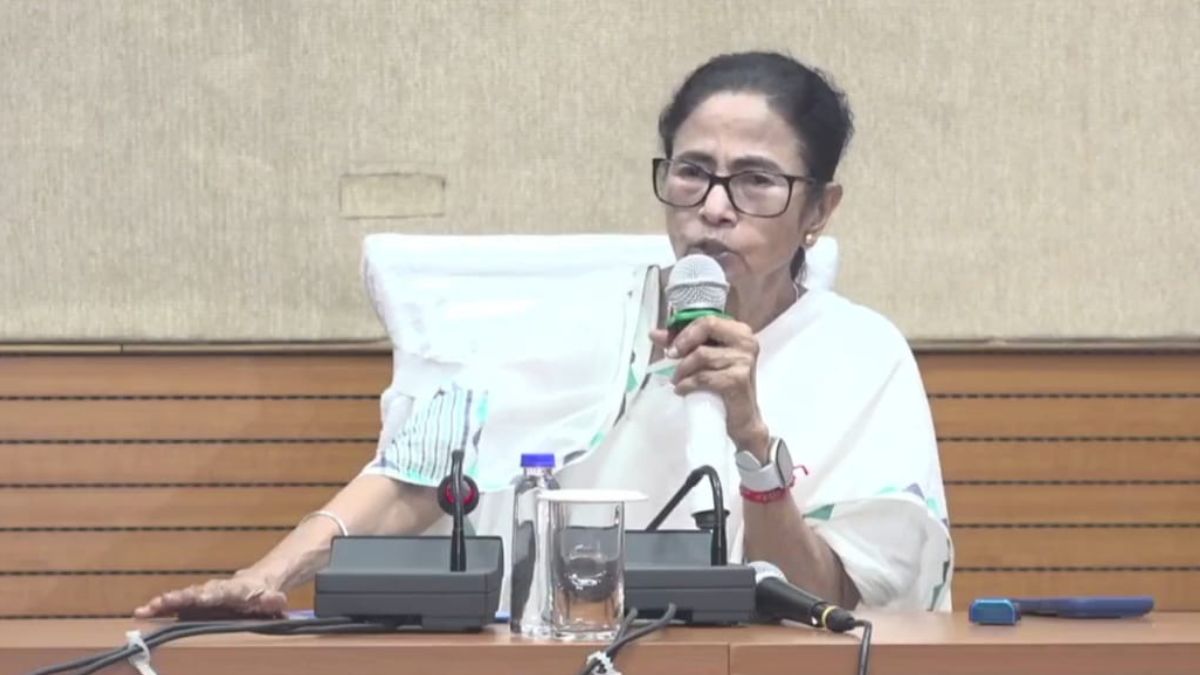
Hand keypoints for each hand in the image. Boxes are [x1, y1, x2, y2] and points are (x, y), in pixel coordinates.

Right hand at [132, 573, 286, 619]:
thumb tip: (277, 600)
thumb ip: (273, 600)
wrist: (258, 582)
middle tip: (156, 604)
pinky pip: (176, 604)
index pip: (218, 593)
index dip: (206, 596)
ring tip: (142, 610)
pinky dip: (160, 608)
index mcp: (232, 591)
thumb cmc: (263, 595)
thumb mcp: (272, 598)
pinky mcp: (195, 602)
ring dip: (162, 604)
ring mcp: (202, 595)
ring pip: (181, 598)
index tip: (195, 598)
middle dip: (175, 599)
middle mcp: (213, 590)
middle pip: (193, 594)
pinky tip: (141, 614)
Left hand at [651, 315, 770, 457]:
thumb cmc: (724, 386)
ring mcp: (744, 361)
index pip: (708, 319)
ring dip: (682, 369)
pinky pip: (703, 377)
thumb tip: (655, 334)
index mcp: (740, 332)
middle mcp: (746, 342)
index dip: (685, 330)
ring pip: (702, 355)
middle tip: (670, 357)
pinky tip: (682, 389)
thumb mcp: (705, 361)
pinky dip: (687, 384)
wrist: (742, 418)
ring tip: (677, 380)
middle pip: (707, 327)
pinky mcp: (738, 380)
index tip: (670, 345)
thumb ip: (683, 344)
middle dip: (684, 342)